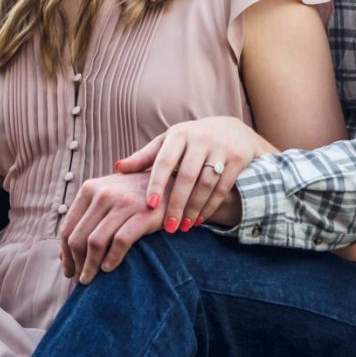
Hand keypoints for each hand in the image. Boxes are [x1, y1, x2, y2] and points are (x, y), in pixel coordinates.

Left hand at [59, 171, 162, 284]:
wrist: (172, 184)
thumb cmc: (135, 198)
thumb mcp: (107, 200)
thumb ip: (86, 221)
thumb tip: (63, 257)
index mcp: (90, 188)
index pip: (68, 228)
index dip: (65, 254)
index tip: (69, 270)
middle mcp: (104, 192)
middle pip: (78, 238)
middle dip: (76, 263)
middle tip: (80, 279)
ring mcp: (124, 202)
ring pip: (95, 242)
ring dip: (90, 266)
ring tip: (91, 279)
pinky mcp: (144, 214)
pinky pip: (120, 242)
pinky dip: (111, 259)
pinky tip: (110, 269)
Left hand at [115, 116, 273, 235]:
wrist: (233, 129)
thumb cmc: (191, 140)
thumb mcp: (169, 143)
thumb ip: (145, 157)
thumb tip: (117, 168)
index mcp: (178, 135)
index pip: (164, 160)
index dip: (156, 183)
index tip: (149, 205)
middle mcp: (200, 139)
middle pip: (187, 176)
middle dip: (177, 204)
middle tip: (168, 227)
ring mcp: (221, 148)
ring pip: (207, 183)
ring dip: (194, 208)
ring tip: (183, 226)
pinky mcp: (238, 158)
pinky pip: (223, 187)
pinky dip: (211, 206)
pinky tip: (199, 219)